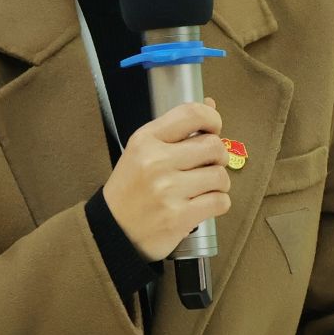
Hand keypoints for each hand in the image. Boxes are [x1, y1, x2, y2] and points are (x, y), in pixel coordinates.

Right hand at [101, 97, 233, 260]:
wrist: (113, 230)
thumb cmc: (131, 188)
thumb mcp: (143, 151)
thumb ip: (176, 129)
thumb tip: (210, 104)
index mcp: (146, 140)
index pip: (191, 113)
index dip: (212, 118)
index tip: (214, 128)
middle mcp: (157, 162)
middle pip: (213, 146)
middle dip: (219, 156)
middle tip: (210, 164)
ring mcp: (168, 190)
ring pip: (220, 176)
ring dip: (220, 182)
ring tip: (205, 187)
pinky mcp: (179, 217)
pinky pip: (220, 202)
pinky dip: (219, 203)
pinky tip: (205, 203)